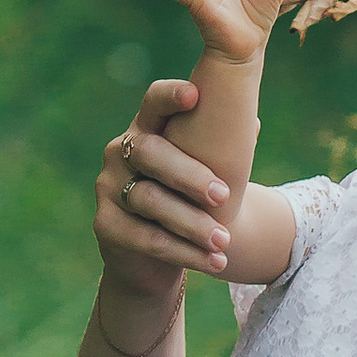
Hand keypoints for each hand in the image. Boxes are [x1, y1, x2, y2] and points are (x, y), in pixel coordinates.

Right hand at [97, 79, 227, 280]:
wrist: (154, 257)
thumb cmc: (185, 200)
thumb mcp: (203, 170)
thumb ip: (223, 146)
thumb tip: (251, 122)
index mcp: (147, 129)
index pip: (153, 102)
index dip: (170, 96)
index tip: (194, 95)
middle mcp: (120, 152)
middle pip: (150, 153)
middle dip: (189, 175)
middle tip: (224, 195)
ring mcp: (108, 187)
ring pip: (150, 200)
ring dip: (192, 223)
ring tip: (225, 240)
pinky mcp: (105, 225)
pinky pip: (146, 238)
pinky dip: (184, 252)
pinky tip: (214, 261)